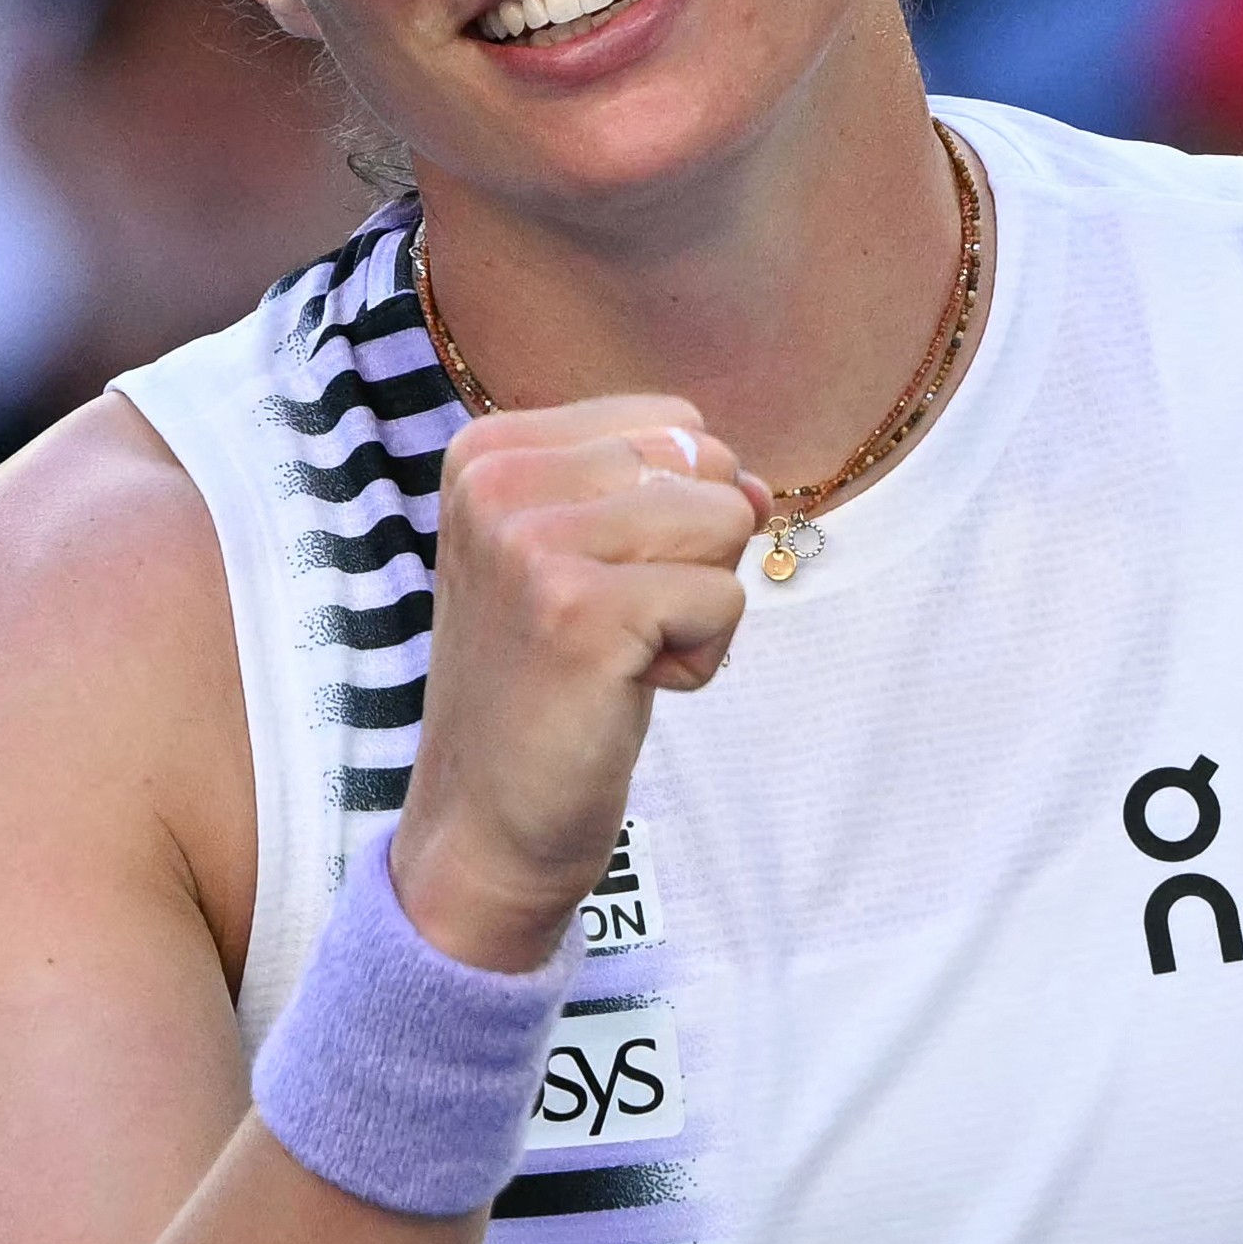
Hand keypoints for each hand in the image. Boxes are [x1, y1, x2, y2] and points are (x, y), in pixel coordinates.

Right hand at [396, 396, 762, 971]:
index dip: (674, 512)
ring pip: (726, 521)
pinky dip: (699, 659)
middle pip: (706, 463)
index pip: (674, 421)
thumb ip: (671, 495)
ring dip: (700, 607)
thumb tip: (756, 488)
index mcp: (490, 449)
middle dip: (693, 557)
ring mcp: (531, 542)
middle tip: (610, 627)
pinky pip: (724, 599)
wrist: (486, 822)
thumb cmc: (548, 687)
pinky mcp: (578, 610)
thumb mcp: (590, 559)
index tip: (595, 585)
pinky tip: (625, 690)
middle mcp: (498, 480)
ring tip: (617, 657)